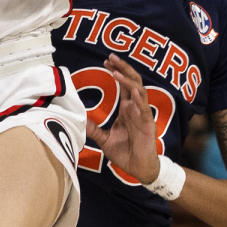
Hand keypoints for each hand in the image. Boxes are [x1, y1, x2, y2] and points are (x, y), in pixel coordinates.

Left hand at [85, 53, 161, 183]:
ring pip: (139, 90)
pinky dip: (139, 99)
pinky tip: (133, 91)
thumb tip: (79, 120)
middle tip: (110, 57)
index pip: (123, 84)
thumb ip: (93, 129)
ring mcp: (142, 115)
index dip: (116, 71)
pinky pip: (144, 109)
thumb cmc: (125, 152)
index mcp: (127, 109)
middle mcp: (135, 108)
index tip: (106, 62)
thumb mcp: (104, 139)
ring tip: (116, 71)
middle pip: (131, 81)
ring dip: (128, 80)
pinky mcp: (148, 124)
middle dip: (122, 68)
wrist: (138, 168)